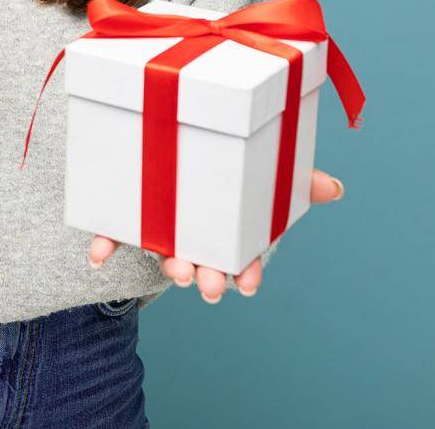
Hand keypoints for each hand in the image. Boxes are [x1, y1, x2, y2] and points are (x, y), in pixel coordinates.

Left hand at [87, 167, 345, 302]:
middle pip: (204, 262)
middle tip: (208, 287)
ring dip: (170, 265)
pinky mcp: (126, 220)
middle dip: (207, 277)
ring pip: (166, 254)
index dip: (246, 273)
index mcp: (226, 230)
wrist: (163, 148)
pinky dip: (105, 246)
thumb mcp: (260, 171)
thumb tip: (336, 188)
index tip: (248, 285)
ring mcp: (161, 230)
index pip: (242, 258)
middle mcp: (194, 236)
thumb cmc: (221, 172)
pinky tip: (98, 257)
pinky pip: (114, 235)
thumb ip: (294, 180)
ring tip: (176, 270)